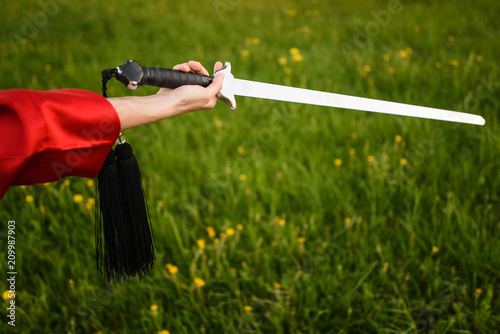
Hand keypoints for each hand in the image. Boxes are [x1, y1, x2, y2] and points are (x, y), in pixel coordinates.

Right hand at [108, 61, 224, 130]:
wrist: (166, 101)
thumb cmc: (186, 100)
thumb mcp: (205, 94)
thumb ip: (217, 85)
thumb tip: (222, 76)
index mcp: (210, 98)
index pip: (218, 84)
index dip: (218, 74)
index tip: (218, 64)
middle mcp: (202, 93)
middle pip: (204, 75)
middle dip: (198, 68)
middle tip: (192, 64)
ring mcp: (191, 87)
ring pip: (194, 72)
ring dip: (188, 67)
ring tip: (183, 68)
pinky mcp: (182, 83)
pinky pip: (186, 72)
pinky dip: (182, 69)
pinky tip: (178, 69)